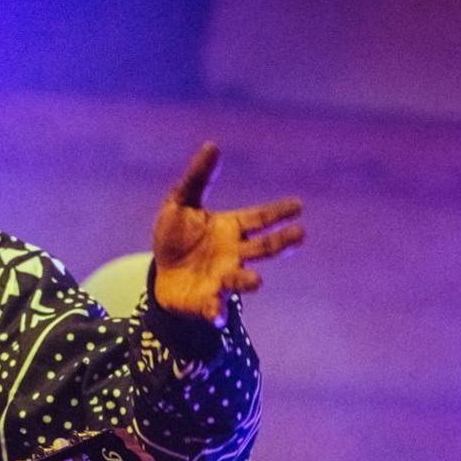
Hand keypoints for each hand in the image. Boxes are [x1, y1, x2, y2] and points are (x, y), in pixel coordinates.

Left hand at [152, 143, 303, 325]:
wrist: (161, 272)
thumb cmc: (176, 235)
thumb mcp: (180, 202)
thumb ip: (198, 178)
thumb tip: (212, 145)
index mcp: (232, 228)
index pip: (260, 218)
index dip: (279, 212)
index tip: (298, 205)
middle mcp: (234, 253)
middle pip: (264, 248)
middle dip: (281, 243)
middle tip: (299, 235)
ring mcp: (223, 278)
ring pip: (242, 280)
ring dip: (249, 281)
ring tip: (256, 281)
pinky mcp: (206, 300)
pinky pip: (213, 307)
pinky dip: (216, 311)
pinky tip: (216, 315)